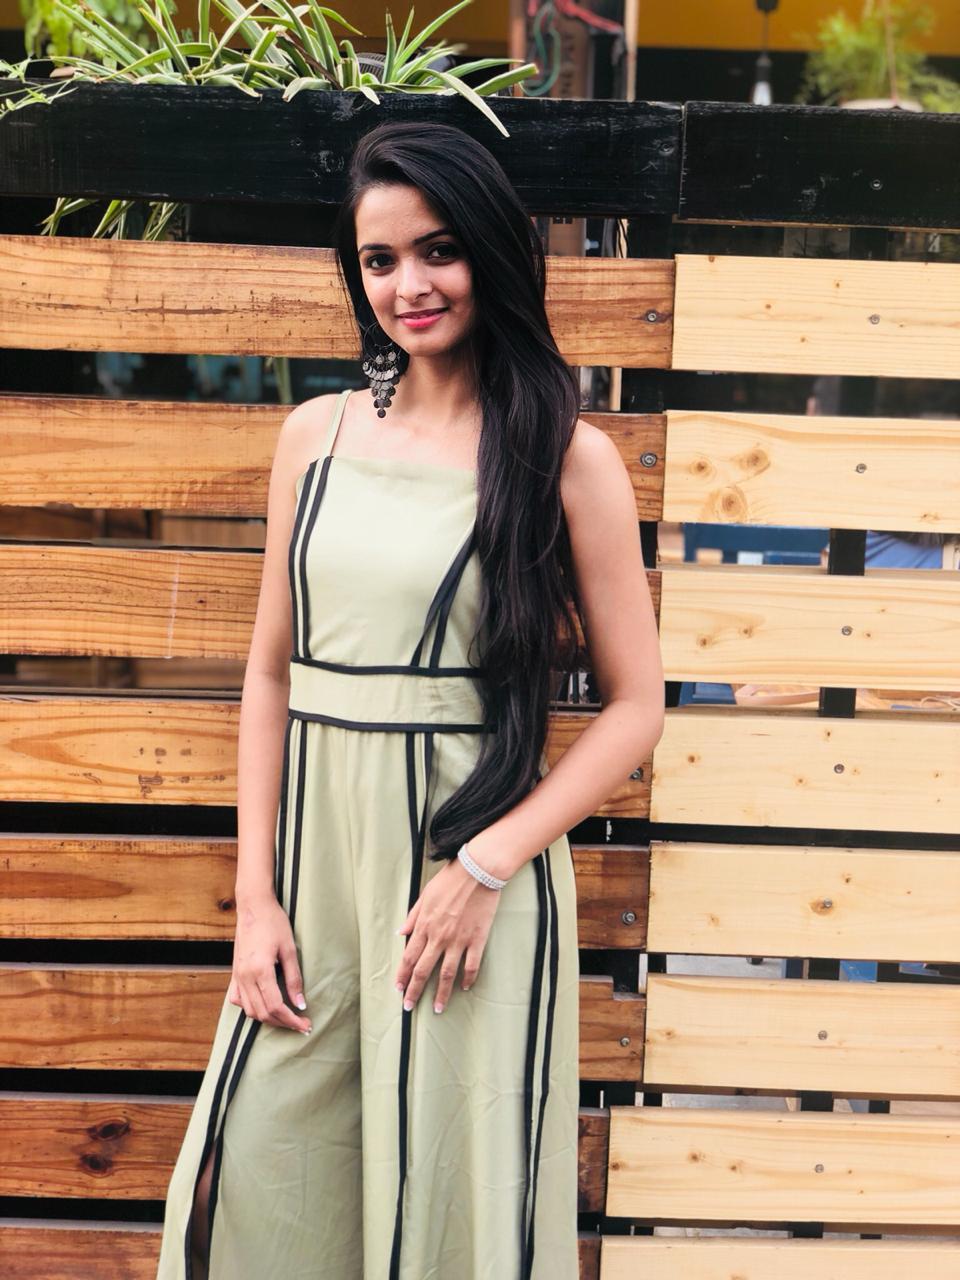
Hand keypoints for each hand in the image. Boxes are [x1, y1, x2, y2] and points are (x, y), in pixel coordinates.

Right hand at [227, 891, 312, 1034]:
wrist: (253, 907)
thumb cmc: (274, 923)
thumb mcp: (289, 949)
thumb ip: (294, 979)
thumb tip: (300, 1004)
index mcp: (259, 971)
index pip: (276, 1007)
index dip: (292, 1021)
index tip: (306, 1025)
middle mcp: (245, 977)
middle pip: (262, 1013)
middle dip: (283, 1023)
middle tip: (301, 1024)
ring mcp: (236, 976)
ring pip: (250, 1010)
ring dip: (268, 1018)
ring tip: (286, 1017)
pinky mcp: (234, 973)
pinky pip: (238, 1000)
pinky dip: (251, 1008)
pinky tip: (264, 1005)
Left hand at [395, 857, 500, 1013]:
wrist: (478, 871)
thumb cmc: (451, 879)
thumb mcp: (425, 895)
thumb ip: (413, 916)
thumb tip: (401, 933)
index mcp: (425, 925)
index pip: (409, 957)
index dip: (403, 975)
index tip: (399, 989)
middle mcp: (439, 937)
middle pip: (423, 970)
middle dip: (415, 991)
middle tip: (410, 1007)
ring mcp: (459, 940)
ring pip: (446, 974)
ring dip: (441, 993)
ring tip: (438, 1008)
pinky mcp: (477, 939)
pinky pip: (471, 965)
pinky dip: (468, 978)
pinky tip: (464, 987)